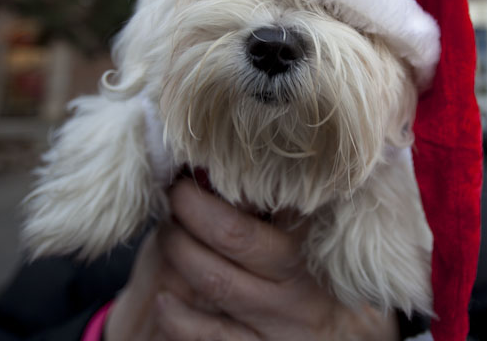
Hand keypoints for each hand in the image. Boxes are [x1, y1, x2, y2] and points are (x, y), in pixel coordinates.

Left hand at [105, 179, 399, 340]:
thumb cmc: (322, 279)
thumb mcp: (321, 240)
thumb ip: (291, 208)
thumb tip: (236, 163)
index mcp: (315, 242)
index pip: (274, 198)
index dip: (232, 178)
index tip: (204, 162)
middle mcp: (299, 282)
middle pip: (235, 234)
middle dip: (192, 207)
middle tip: (176, 192)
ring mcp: (278, 322)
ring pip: (216, 280)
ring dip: (179, 250)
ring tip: (167, 232)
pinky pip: (208, 336)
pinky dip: (176, 316)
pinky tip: (164, 297)